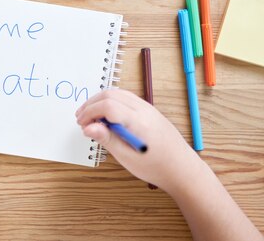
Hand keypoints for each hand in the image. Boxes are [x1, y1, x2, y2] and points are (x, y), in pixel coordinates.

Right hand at [75, 89, 202, 193]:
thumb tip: (88, 128)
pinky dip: (111, 103)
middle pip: (111, 94)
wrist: (182, 169)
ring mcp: (148, 108)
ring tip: (90, 117)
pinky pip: (126, 98)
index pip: (107, 105)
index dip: (90, 112)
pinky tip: (106, 116)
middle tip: (81, 119)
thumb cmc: (156, 167)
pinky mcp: (150, 110)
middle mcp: (144, 110)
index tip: (81, 124)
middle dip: (92, 104)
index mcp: (138, 122)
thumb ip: (107, 139)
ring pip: (118, 93)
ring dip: (100, 101)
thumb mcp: (127, 157)